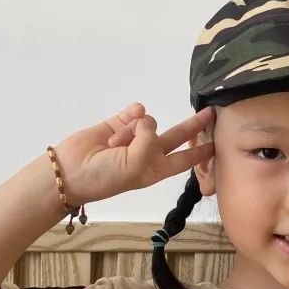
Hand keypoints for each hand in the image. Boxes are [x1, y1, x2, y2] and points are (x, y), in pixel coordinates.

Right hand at [52, 102, 215, 204]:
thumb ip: (149, 140)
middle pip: (176, 135)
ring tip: (114, 146)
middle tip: (211, 112)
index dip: (202, 151)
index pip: (186, 159)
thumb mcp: (136, 165)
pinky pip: (132, 113)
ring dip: (134, 129)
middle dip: (193, 125)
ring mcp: (132, 138)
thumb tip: (146, 118)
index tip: (218, 144)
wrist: (70, 172)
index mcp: (156, 169)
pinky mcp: (116, 125)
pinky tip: (129, 116)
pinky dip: (131, 114)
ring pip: (147, 122)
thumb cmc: (106, 176)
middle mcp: (148, 153)